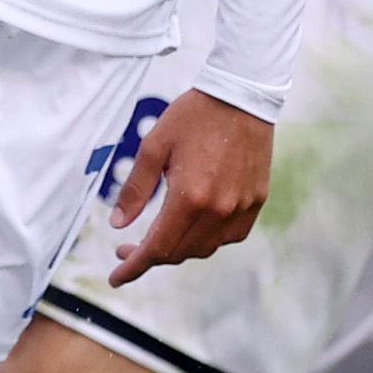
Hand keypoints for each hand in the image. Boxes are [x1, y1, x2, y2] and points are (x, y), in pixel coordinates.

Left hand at [108, 89, 273, 278]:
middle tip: (127, 247)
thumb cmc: (194, 116)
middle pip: (179, 253)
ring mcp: (241, 208)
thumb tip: (119, 225)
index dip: (133, 266)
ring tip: (159, 235)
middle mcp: (218, 210)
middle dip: (149, 256)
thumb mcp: (154, 147)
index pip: (157, 249)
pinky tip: (193, 226)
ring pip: (204, 248)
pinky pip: (228, 237)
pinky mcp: (256, 202)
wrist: (242, 96)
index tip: (116, 276)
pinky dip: (207, 239)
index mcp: (190, 197)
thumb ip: (135, 190)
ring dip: (177, 249)